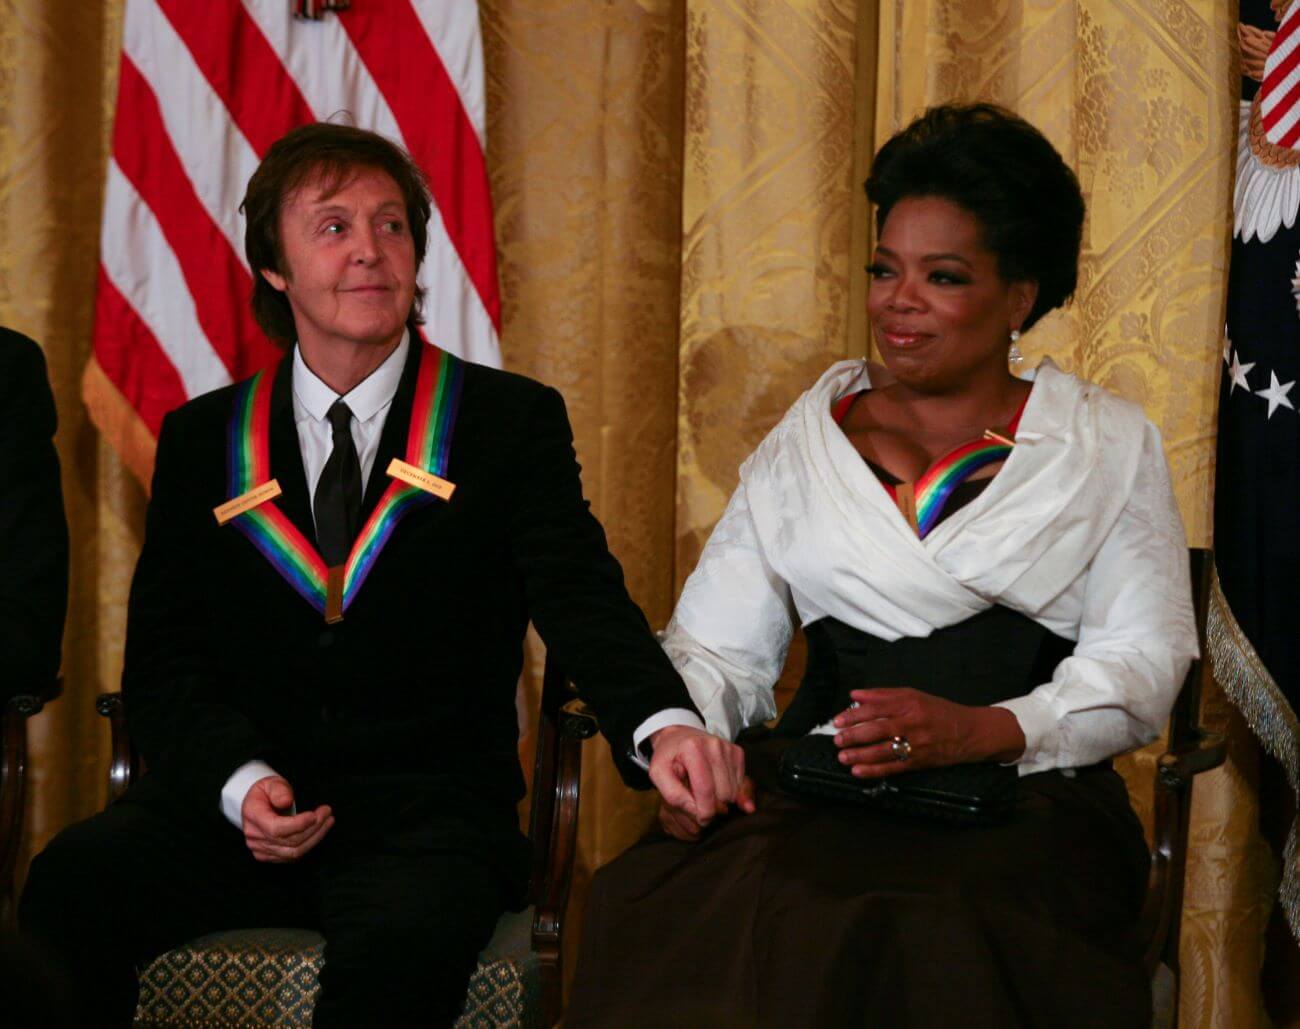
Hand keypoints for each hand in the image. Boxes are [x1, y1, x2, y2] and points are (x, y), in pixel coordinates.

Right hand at [241, 775, 333, 862]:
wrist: (255, 806)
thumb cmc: (266, 793)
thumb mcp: (271, 783)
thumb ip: (279, 790)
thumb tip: (286, 801)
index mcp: (253, 816)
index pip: (276, 829)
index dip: (298, 825)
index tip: (315, 815)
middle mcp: (255, 837)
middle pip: (289, 841)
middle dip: (313, 828)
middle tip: (327, 813)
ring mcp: (260, 849)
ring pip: (293, 852)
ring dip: (315, 837)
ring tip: (328, 821)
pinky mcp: (269, 856)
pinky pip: (292, 856)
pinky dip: (308, 845)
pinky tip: (318, 832)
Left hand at [647, 725, 755, 834]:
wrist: (680, 737)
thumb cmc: (668, 757)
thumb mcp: (658, 774)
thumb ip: (673, 795)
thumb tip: (697, 812)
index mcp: (693, 748)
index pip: (705, 789)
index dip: (705, 811)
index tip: (701, 820)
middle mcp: (714, 745)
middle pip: (723, 793)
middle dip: (712, 805)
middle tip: (699, 800)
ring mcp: (728, 748)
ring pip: (733, 792)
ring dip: (721, 799)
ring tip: (705, 790)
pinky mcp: (737, 753)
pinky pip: (741, 784)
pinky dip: (730, 791)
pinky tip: (716, 786)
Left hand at [831, 688, 1024, 778]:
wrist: (970, 732)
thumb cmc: (939, 712)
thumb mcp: (913, 695)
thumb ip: (883, 695)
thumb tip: (855, 694)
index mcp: (909, 704)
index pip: (876, 708)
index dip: (854, 715)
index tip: (838, 720)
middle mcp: (912, 723)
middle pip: (877, 729)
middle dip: (853, 735)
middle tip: (837, 738)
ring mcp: (916, 744)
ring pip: (883, 750)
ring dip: (859, 754)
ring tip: (842, 756)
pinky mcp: (919, 762)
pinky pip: (893, 768)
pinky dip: (874, 770)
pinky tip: (858, 771)